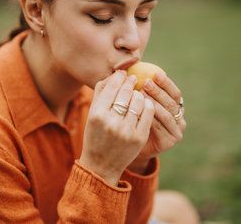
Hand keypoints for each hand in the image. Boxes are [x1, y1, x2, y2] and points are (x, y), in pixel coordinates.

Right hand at [79, 71, 154, 185]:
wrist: (101, 165)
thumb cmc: (95, 135)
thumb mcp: (92, 114)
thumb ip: (101, 93)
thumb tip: (117, 74)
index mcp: (97, 114)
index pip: (112, 87)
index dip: (120, 77)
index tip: (124, 74)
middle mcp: (111, 122)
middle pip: (126, 92)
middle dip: (131, 83)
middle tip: (134, 80)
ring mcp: (126, 131)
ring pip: (139, 100)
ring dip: (139, 94)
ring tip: (137, 94)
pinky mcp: (139, 137)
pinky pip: (148, 112)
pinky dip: (148, 105)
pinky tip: (144, 104)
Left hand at [129, 72, 185, 172]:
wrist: (128, 146)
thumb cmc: (131, 120)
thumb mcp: (134, 102)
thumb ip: (136, 88)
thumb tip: (130, 69)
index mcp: (174, 106)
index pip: (174, 92)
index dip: (166, 83)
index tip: (154, 73)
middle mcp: (179, 118)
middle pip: (172, 102)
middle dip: (159, 92)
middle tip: (146, 83)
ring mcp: (177, 130)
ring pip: (168, 115)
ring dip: (155, 104)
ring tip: (141, 96)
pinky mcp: (170, 141)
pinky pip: (162, 128)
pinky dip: (152, 119)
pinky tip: (141, 112)